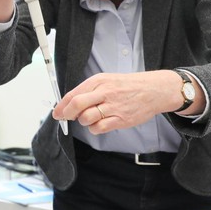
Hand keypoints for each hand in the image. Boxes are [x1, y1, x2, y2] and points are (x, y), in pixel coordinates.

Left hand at [52, 70, 186, 133]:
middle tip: (67, 118)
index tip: (57, 112)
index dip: (61, 105)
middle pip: (77, 104)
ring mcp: (113, 106)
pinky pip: (99, 128)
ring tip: (89, 118)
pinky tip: (98, 124)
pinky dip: (94, 129)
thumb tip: (69, 103)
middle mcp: (104, 92)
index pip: (73, 94)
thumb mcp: (106, 80)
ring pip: (86, 118)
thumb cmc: (128, 86)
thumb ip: (88, 90)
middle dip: (67, 114)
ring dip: (83, 121)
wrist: (153, 90)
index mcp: (98, 81)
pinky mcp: (121, 119)